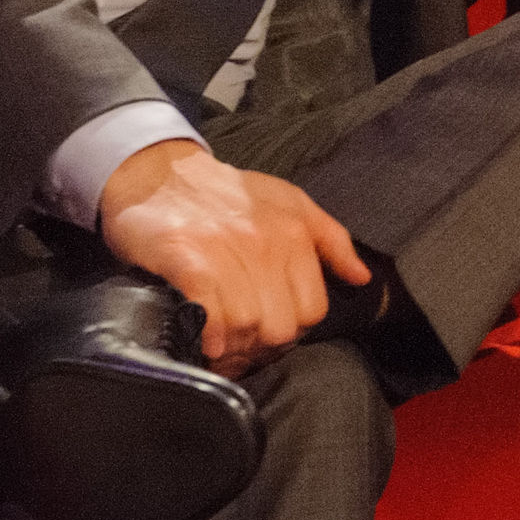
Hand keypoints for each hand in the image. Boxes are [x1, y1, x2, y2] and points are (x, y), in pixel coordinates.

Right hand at [100, 139, 369, 375]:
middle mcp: (265, 244)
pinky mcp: (186, 261)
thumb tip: (361, 278)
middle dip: (261, 345)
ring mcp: (225, 253)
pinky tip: (201, 335)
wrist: (159, 173)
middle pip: (280, 326)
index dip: (292, 329)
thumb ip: (332, 241)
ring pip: (245, 328)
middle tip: (242, 344)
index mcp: (294, 234)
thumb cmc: (227, 193)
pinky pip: (208, 316)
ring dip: (230, 346)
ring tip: (219, 342)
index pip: (312, 310)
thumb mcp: (291, 203)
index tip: (271, 331)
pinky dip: (207, 336)